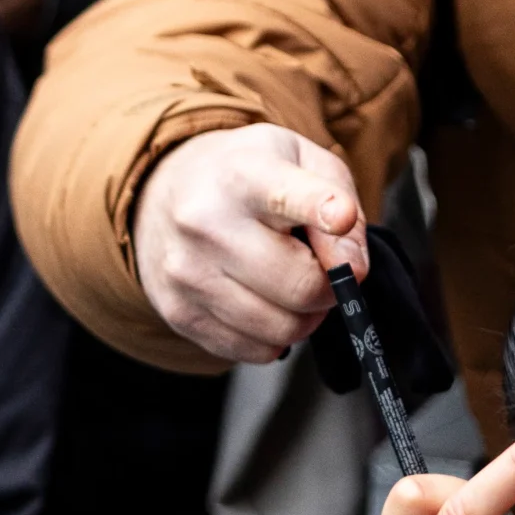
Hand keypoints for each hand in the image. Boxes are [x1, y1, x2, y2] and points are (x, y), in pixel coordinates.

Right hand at [132, 124, 372, 363]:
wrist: (163, 192)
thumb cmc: (247, 179)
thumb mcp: (303, 163)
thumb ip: (344, 209)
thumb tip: (352, 270)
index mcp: (241, 176)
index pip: (285, 197)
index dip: (320, 208)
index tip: (341, 215)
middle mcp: (204, 222)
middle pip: (302, 286)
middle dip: (330, 286)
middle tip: (322, 270)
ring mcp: (186, 272)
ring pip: (284, 329)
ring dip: (305, 316)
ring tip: (290, 283)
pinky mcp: (179, 313)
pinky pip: (258, 351)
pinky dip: (275, 335)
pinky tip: (261, 300)